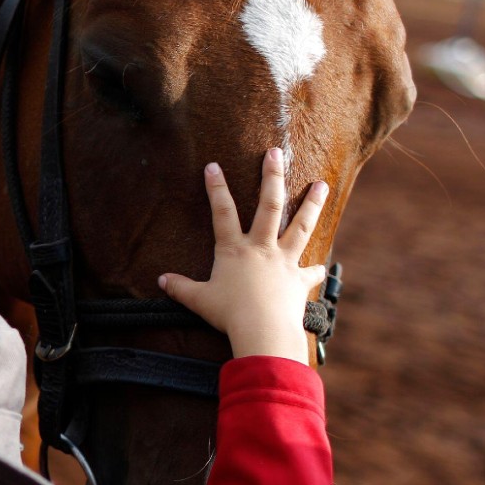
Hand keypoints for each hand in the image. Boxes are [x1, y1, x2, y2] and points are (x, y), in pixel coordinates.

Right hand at [158, 148, 328, 363]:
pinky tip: (321, 267)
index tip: (213, 165)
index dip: (216, 188)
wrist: (262, 330)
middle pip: (268, 205)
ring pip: (300, 226)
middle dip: (272, 177)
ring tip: (322, 185)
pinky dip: (315, 270)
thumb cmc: (229, 314)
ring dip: (312, 204)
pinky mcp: (298, 280)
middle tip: (276, 154)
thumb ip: (181, 288)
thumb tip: (161, 280)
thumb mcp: (199, 300)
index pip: (222, 212)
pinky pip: (310, 272)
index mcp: (234, 250)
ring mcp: (283, 261)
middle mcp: (261, 248)